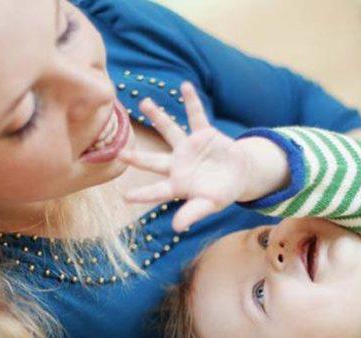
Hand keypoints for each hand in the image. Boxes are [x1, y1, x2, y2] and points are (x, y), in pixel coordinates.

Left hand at [119, 82, 252, 231]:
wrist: (239, 175)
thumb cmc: (221, 193)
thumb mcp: (209, 205)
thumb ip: (193, 214)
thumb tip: (176, 228)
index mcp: (178, 184)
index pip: (157, 190)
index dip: (143, 194)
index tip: (125, 197)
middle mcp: (178, 164)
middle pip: (155, 160)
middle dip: (138, 157)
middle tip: (120, 153)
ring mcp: (189, 148)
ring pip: (170, 131)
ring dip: (158, 117)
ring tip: (144, 102)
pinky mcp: (204, 134)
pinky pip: (197, 116)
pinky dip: (192, 101)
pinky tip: (185, 86)